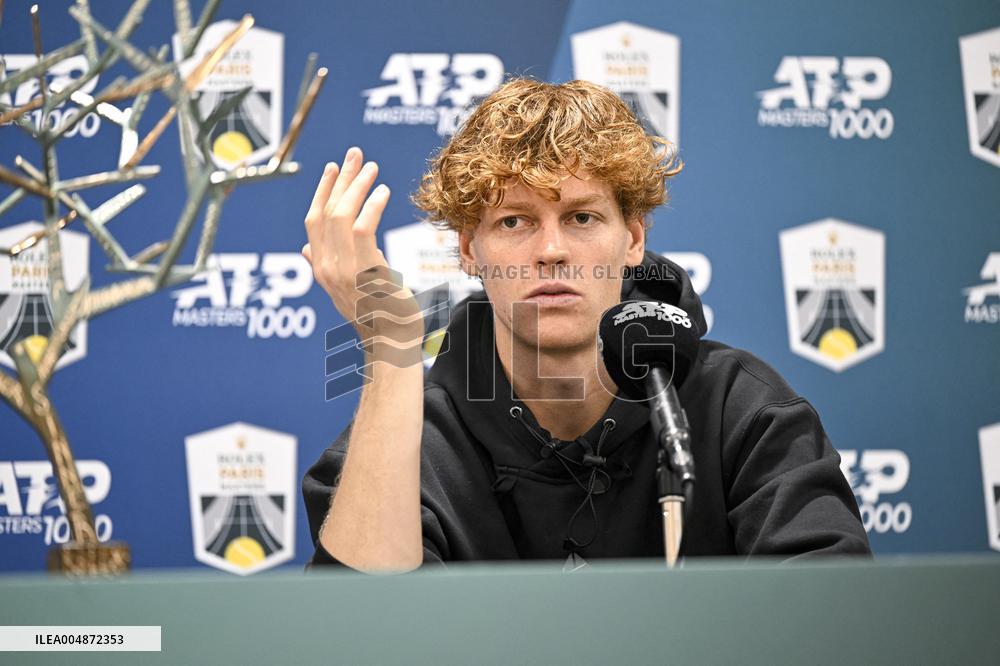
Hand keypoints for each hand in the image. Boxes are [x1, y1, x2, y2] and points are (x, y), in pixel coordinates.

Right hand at [303, 147, 423, 363]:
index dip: (322, 192)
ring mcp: (343, 270)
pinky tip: (383, 192)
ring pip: (341, 215)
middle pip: (326, 211)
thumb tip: (306, 248)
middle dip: (341, 179)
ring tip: (373, 168)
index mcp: (320, 269)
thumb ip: (323, 266)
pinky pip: (363, 228)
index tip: (333, 168)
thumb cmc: (377, 316)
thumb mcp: (344, 289)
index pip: (313, 221)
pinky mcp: (364, 270)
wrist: (391, 343)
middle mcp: (326, 267)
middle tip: (355, 154)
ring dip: (357, 187)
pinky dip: (372, 206)